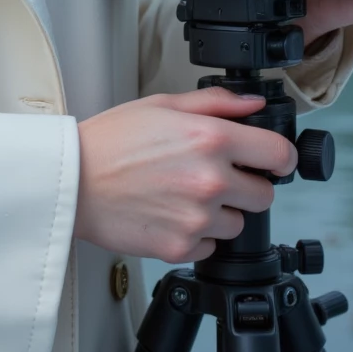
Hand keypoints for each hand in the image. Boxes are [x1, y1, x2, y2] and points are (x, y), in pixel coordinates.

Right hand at [74, 88, 296, 262]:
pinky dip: (197, 236)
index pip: (279, 155)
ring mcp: (198, 219)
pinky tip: (171, 214)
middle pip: (265, 195)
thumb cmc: (111, 141)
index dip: (279, 157)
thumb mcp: (162, 105)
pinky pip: (210, 247)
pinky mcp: (182, 248)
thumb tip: (254, 105)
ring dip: (220, 213)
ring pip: (238, 224)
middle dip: (245, 185)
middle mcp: (211, 180)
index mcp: (210, 139)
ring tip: (183, 195)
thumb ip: (216, 103)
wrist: (73, 182)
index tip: (271, 160)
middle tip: (212, 175)